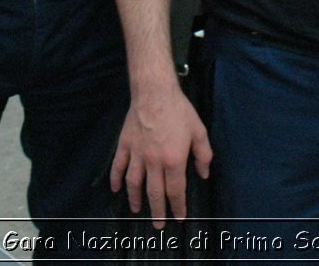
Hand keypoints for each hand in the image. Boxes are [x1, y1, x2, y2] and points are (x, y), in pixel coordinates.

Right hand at [110, 83, 211, 226]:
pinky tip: (116, 189)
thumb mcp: (199, 131)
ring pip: (134, 183)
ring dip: (135, 200)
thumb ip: (203, 155)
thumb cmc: (179, 111)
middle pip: (154, 193)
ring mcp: (136, 154)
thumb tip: (203, 174)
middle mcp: (154, 162)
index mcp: (174, 160)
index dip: (178, 207)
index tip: (179, 218)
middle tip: (159, 226)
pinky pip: (118, 166)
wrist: (154, 92)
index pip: (175, 191)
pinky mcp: (124, 145)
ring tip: (137, 210)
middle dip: (158, 212)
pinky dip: (115, 180)